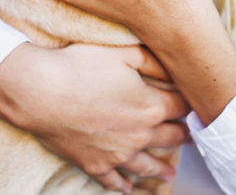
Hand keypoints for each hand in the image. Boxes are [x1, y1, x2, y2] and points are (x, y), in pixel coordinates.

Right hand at [0, 42, 189, 193]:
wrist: (40, 92)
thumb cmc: (81, 67)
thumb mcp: (123, 54)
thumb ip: (153, 61)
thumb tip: (174, 67)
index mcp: (152, 106)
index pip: (182, 107)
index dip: (190, 104)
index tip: (195, 104)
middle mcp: (140, 135)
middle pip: (171, 137)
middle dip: (183, 135)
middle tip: (191, 137)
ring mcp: (118, 154)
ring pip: (148, 165)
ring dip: (162, 168)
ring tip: (170, 172)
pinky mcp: (95, 165)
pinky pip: (114, 180)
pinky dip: (123, 185)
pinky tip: (128, 188)